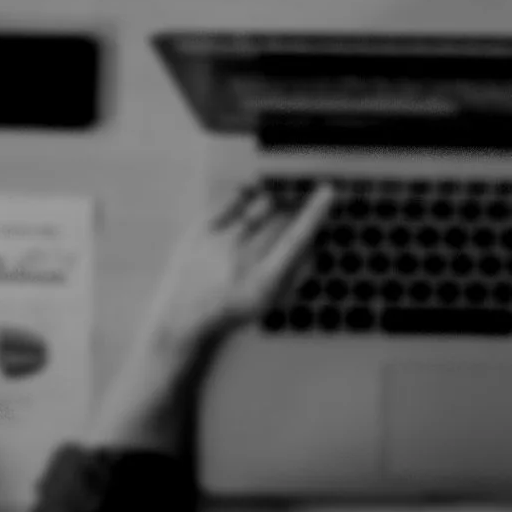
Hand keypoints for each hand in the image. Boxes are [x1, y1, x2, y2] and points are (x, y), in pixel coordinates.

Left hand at [89, 183, 335, 450]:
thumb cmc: (228, 310)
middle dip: (288, 213)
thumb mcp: (266, 301)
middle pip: (279, 217)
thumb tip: (308, 245)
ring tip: (262, 218)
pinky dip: (243, 198)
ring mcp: (219, 242)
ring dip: (267, 207)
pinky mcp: (200, 231)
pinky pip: (231, 200)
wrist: (182, 319)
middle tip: (285, 219)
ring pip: (258, 205)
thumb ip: (291, 273)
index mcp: (263, 280)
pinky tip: (245, 205)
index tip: (328, 192)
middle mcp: (242, 258)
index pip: (296, 239)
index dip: (315, 214)